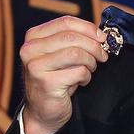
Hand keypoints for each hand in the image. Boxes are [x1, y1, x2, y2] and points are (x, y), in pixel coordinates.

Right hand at [18, 15, 108, 133]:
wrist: (42, 111)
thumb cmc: (54, 80)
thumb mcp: (59, 54)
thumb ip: (72, 40)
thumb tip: (99, 33)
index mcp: (33, 37)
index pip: (65, 22)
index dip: (88, 28)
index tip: (101, 37)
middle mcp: (30, 49)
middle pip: (71, 37)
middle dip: (93, 46)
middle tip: (102, 55)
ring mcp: (36, 66)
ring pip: (76, 53)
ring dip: (90, 62)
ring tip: (90, 69)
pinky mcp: (46, 82)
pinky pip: (78, 72)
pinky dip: (86, 76)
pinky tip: (82, 81)